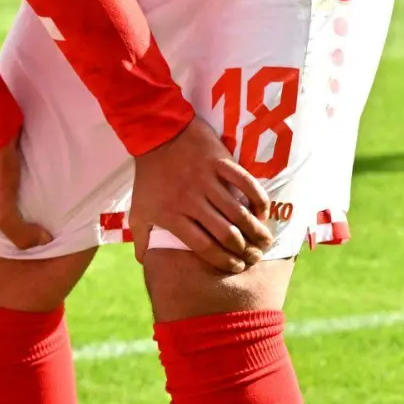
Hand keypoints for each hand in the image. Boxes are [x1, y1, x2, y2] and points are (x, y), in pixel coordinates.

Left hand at [130, 118, 272, 273]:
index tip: (236, 267)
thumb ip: (142, 238)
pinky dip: (258, 200)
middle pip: (226, 234)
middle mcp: (191, 200)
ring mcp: (207, 180)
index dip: (224, 261)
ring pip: (239, 213)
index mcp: (172, 215)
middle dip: (245, 251)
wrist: (155, 135)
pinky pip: (246, 184)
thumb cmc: (148, 177)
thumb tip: (145, 262)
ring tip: (264, 241)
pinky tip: (264, 212)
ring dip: (256, 231)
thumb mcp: (138, 210)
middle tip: (254, 257)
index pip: (205, 247)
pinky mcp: (220, 162)